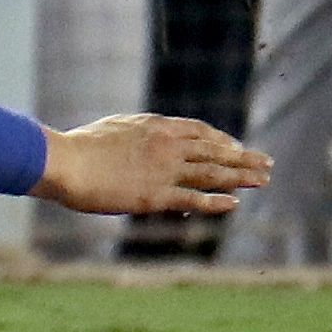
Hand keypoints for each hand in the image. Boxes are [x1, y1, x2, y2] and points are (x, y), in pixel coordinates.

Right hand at [36, 114, 269, 215]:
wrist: (65, 162)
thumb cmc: (79, 146)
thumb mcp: (115, 128)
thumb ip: (139, 133)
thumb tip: (148, 136)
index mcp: (157, 127)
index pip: (201, 131)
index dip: (223, 141)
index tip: (237, 148)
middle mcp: (168, 146)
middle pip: (216, 152)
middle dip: (244, 159)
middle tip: (267, 164)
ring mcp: (164, 171)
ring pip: (213, 173)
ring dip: (241, 177)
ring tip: (263, 180)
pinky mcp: (156, 195)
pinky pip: (194, 198)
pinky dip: (216, 201)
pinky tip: (234, 203)